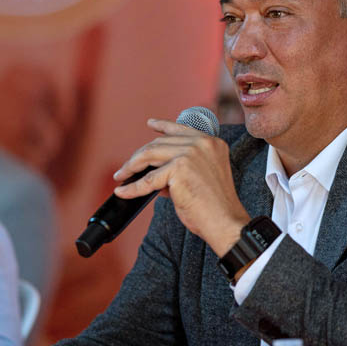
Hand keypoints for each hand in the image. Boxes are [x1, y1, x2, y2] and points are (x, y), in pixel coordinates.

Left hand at [114, 119, 250, 255]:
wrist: (225, 221)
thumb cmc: (215, 205)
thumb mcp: (201, 177)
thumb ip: (180, 168)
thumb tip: (154, 171)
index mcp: (211, 142)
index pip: (181, 129)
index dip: (163, 126)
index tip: (150, 124)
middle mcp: (202, 143)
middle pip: (160, 143)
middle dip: (139, 155)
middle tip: (127, 167)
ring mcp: (190, 154)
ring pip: (150, 155)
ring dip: (131, 167)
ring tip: (121, 176)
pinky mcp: (179, 169)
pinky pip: (148, 179)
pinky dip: (133, 187)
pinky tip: (123, 191)